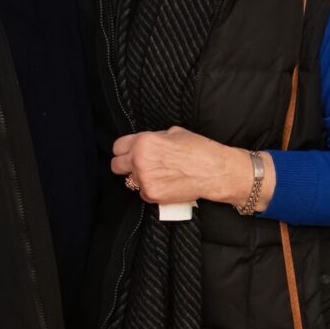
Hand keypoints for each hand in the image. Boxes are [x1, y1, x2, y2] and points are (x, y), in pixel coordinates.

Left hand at [112, 127, 274, 210]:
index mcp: (143, 141)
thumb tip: (146, 144)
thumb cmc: (198, 149)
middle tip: (139, 165)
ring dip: (139, 178)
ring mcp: (144, 180)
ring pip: (129, 181)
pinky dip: (151, 189)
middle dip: (125, 165)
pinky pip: (143, 193)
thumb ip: (154, 138)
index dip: (124, 149)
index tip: (129, 152)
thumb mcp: (173, 133)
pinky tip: (166, 184)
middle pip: (116, 166)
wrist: (214, 171)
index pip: (117, 146)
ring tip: (158, 175)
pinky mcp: (152, 195)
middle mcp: (140, 160)